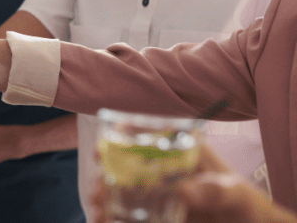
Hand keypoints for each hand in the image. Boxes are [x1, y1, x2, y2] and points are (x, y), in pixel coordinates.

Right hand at [92, 145, 296, 222]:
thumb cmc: (248, 207)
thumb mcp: (237, 195)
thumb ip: (214, 190)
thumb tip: (184, 192)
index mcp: (185, 152)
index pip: (154, 134)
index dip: (128, 132)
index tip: (109, 139)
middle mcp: (167, 171)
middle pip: (129, 163)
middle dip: (107, 172)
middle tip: (98, 185)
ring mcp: (160, 195)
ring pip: (124, 191)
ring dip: (105, 197)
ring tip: (98, 209)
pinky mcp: (159, 217)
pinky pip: (132, 216)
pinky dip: (115, 218)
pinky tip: (104, 221)